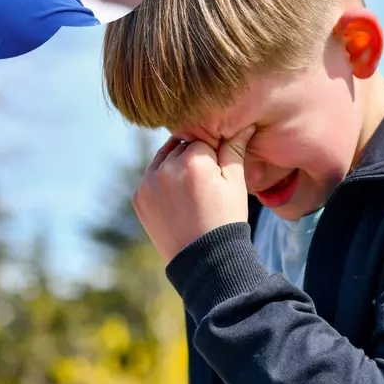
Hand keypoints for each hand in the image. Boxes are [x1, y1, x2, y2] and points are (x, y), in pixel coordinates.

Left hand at [133, 125, 256, 261]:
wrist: (204, 261)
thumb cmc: (226, 220)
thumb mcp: (236, 183)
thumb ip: (234, 148)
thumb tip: (244, 123)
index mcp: (192, 160)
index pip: (203, 139)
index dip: (214, 152)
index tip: (219, 168)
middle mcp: (165, 168)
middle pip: (181, 146)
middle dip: (194, 156)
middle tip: (206, 181)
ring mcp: (148, 184)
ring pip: (164, 160)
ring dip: (175, 166)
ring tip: (192, 189)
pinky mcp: (139, 198)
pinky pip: (152, 179)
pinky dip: (162, 183)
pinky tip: (178, 200)